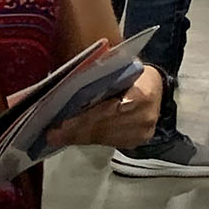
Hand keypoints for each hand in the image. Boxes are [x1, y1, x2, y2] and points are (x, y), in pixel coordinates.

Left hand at [45, 65, 164, 148]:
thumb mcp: (118, 67)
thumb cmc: (131, 73)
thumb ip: (99, 75)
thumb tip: (68, 83)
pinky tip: (73, 137)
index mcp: (143, 93)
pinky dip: (89, 139)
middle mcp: (146, 116)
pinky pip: (109, 142)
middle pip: (105, 126)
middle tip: (53, 134)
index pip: (110, 109)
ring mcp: (143, 132)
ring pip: (104, 137)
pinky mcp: (137, 141)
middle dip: (76, 130)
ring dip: (79, 137)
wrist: (155, 86)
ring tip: (57, 136)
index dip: (85, 117)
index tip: (63, 123)